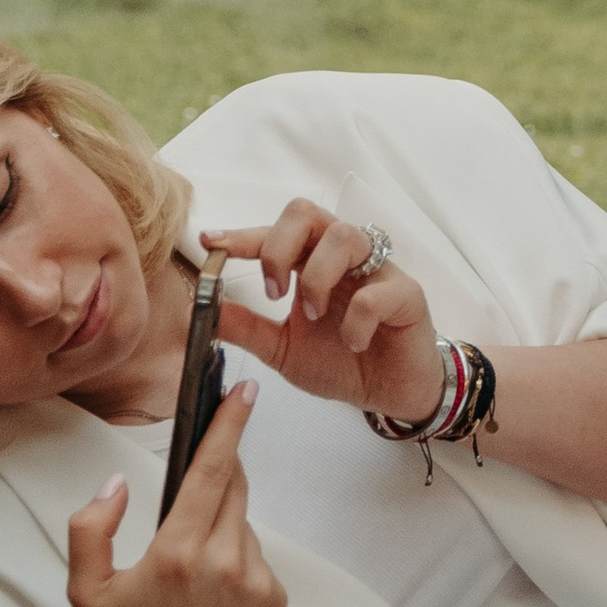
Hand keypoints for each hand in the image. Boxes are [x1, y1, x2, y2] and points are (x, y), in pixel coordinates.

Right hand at [65, 385, 286, 606]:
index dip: (229, 424)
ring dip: (220, 525)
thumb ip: (90, 530)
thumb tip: (113, 485)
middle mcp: (224, 559)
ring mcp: (256, 578)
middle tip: (194, 482)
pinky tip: (211, 595)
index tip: (246, 388)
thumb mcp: (88, 594)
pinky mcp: (274, 596)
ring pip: (241, 521)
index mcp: (177, 551)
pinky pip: (254, 554)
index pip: (211, 469)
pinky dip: (234, 558)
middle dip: (217, 472)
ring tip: (190, 572)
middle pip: (232, 485)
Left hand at [198, 201, 445, 420]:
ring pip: (345, 236)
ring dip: (317, 277)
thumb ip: (246, 328)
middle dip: (279, 247)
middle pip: (307, 214)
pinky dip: (357, 319)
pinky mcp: (406, 295)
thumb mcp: (282, 349)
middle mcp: (342, 258)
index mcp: (310, 263)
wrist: (391, 392)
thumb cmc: (342, 362)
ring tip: (313, 315)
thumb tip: (200, 309)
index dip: (243, 235)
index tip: (211, 242)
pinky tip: (354, 342)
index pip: (275, 233)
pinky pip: (377, 291)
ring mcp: (377, 271)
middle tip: (273, 292)